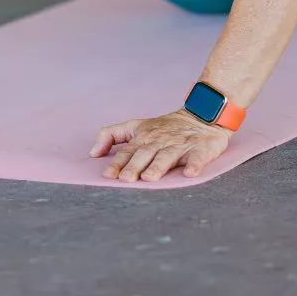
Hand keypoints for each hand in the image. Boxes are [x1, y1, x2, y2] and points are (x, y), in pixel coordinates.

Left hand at [90, 108, 231, 181]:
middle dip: (135, 166)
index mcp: (145, 137)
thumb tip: (93, 153)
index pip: (128, 151)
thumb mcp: (136, 126)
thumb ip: (112, 135)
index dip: (118, 162)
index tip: (109, 174)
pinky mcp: (201, 148)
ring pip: (168, 156)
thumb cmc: (166, 127)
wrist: (203, 116)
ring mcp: (181, 144)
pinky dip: (194, 165)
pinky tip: (189, 173)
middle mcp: (161, 140)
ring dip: (158, 166)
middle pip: (146, 154)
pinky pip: (198, 157)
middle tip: (126, 179)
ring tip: (149, 178)